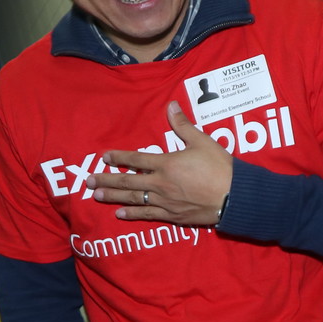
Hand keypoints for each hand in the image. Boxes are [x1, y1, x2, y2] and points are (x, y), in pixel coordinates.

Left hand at [90, 101, 231, 225]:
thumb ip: (183, 126)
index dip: (119, 158)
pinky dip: (132, 214)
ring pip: (133, 199)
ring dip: (113, 197)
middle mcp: (160, 184)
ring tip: (96, 196)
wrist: (234, 197)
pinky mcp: (172, 216)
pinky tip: (119, 214)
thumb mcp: (203, 142)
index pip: (136, 160)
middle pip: (128, 182)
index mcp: (166, 164)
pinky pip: (147, 215)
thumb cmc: (220, 168)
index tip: (104, 158)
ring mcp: (164, 202)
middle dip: (106, 181)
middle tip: (88, 181)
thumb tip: (171, 105)